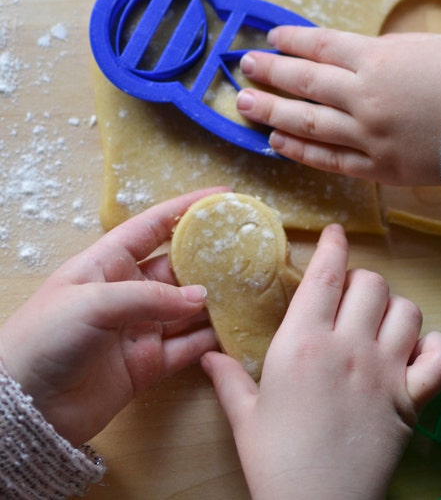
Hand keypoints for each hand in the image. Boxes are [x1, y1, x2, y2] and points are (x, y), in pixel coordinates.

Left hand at [0, 187, 226, 446]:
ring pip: (190, 307)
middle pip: (179, 267)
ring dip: (218, 300)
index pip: (152, 226)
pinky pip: (188, 346)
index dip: (185, 209)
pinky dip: (212, 339)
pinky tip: (235, 330)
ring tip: (253, 289)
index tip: (222, 196)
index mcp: (106, 264)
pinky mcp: (149, 364)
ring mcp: (140, 328)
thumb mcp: (93, 303)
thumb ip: (150, 297)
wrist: (24, 409)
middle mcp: (127, 292)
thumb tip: (202, 297)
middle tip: (249, 250)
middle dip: (212, 258)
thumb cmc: (43, 340)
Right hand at [202, 224, 440, 498]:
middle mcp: (350, 347)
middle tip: (350, 297)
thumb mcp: (246, 418)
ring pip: (408, 311)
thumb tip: (208, 355)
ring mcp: (387, 371)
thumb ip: (229, 380)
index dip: (333, 246)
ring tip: (380, 324)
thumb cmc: (276, 463)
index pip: (325, 275)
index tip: (336, 234)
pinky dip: (436, 348)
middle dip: (362, 281)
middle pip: (372, 284)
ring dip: (395, 310)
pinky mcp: (413, 399)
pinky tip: (418, 352)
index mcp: (303, 344)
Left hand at [236, 27, 440, 185]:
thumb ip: (382, 54)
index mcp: (377, 60)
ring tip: (244, 106)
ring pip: (309, 123)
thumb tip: (351, 61)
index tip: (272, 40)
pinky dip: (301, 151)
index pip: (320, 46)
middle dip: (270, 74)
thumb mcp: (423, 48)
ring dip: (272, 113)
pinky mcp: (379, 167)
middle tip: (244, 69)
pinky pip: (330, 160)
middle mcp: (365, 97)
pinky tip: (277, 143)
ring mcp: (369, 136)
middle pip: (305, 83)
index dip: (291, 41)